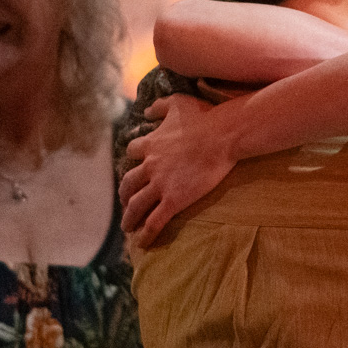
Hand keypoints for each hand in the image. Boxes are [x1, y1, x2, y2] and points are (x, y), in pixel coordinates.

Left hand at [121, 95, 236, 247]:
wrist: (223, 135)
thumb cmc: (204, 117)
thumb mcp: (178, 103)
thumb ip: (159, 106)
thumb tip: (146, 111)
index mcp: (150, 143)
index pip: (132, 152)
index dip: (133, 160)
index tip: (134, 165)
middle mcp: (150, 165)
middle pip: (128, 183)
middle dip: (124, 194)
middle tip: (125, 202)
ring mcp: (160, 184)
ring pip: (136, 205)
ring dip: (129, 218)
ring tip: (127, 227)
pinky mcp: (173, 200)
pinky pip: (154, 221)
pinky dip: (145, 234)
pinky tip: (141, 243)